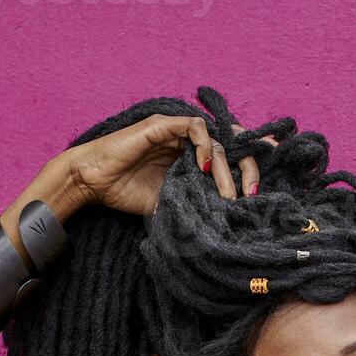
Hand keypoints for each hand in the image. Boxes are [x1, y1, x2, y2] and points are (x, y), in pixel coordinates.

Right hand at [65, 115, 274, 215]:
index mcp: (192, 159)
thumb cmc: (125, 192)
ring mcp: (176, 132)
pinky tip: (203, 168)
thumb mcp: (168, 206)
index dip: (250, 167)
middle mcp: (188, 143)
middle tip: (251, 195)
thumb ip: (193, 208)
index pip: (230, 157)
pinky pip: (194, 126)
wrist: (93, 183)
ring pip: (217, 139)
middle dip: (248, 168)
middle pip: (232, 146)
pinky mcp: (163, 125)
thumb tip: (219, 230)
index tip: (263, 189)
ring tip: (227, 194)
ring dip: (227, 167)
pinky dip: (205, 145)